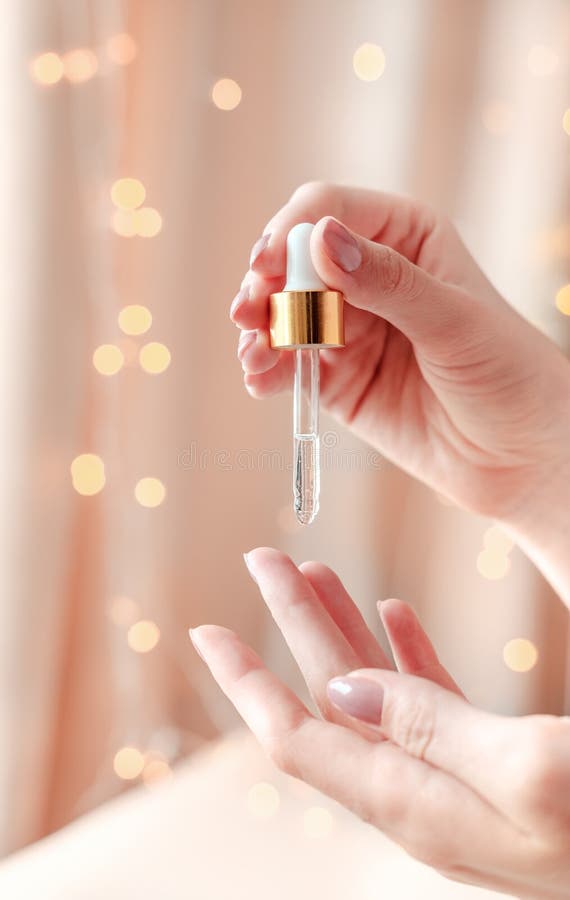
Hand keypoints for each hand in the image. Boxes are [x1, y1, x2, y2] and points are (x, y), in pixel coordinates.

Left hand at [190, 548, 569, 898]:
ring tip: (316, 571)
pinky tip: (394, 616)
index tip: (204, 630)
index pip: (297, 734)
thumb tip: (338, 691)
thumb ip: (425, 730)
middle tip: (265, 560)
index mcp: (412, 799)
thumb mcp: (524, 770)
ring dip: (341, 629)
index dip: (246, 680)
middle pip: (330, 696)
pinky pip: (428, 702)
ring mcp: (455, 779)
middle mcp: (420, 792)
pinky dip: (405, 654)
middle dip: (290, 624)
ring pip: (375, 692)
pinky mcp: (492, 763)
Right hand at [232, 183, 569, 527]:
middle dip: (265, 284)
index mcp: (406, 237)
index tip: (269, 266)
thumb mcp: (453, 322)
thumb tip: (321, 239)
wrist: (518, 458)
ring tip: (253, 355)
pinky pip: (289, 366)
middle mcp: (370, 275)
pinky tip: (259, 380)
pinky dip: (267, 371)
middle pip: (295, 261)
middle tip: (248, 312)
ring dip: (260, 330)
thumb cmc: (508, 376)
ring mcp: (349, 328)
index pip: (332, 211)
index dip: (292, 232)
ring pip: (284, 313)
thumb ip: (388, 282)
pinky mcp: (337, 378)